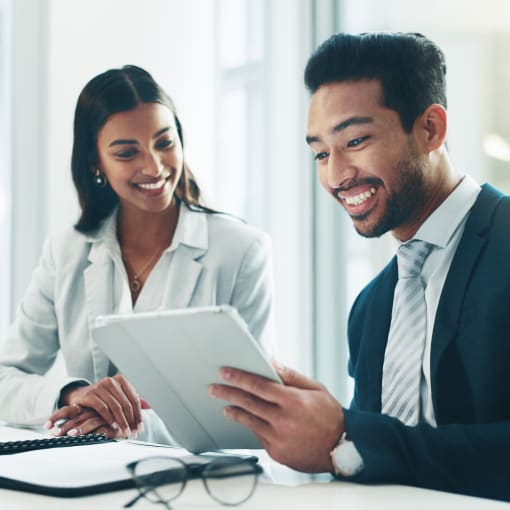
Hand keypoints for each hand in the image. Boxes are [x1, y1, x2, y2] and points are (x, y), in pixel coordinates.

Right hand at [57, 374, 141, 436]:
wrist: (79, 395)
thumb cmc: (102, 397)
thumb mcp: (117, 396)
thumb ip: (130, 400)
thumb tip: (148, 407)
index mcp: (121, 380)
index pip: (134, 399)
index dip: (138, 415)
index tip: (140, 427)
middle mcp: (112, 381)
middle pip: (126, 404)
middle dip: (131, 420)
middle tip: (133, 432)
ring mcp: (100, 386)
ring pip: (116, 407)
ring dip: (122, 421)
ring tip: (125, 431)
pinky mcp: (90, 394)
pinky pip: (103, 408)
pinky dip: (109, 418)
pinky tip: (113, 426)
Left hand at [208, 362, 344, 472]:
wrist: (342, 448)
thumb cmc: (330, 416)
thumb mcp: (315, 388)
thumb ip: (290, 376)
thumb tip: (271, 362)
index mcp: (292, 401)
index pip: (258, 386)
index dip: (239, 378)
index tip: (225, 372)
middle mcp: (283, 420)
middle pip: (248, 403)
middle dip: (228, 393)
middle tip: (214, 388)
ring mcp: (278, 439)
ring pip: (249, 421)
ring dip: (234, 412)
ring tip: (225, 405)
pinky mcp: (277, 452)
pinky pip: (258, 436)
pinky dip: (252, 426)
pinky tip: (247, 419)